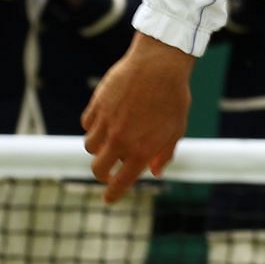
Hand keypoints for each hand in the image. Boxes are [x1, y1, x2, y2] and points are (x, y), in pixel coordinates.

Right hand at [82, 33, 194, 202]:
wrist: (160, 64)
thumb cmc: (173, 97)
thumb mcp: (176, 128)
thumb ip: (164, 153)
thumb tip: (155, 173)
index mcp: (141, 150)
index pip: (120, 182)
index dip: (113, 194)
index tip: (108, 199)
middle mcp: (119, 141)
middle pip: (98, 169)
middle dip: (102, 173)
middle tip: (108, 170)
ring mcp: (105, 123)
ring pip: (90, 146)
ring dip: (99, 147)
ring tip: (112, 139)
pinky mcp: (96, 106)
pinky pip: (88, 124)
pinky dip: (95, 126)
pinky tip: (106, 119)